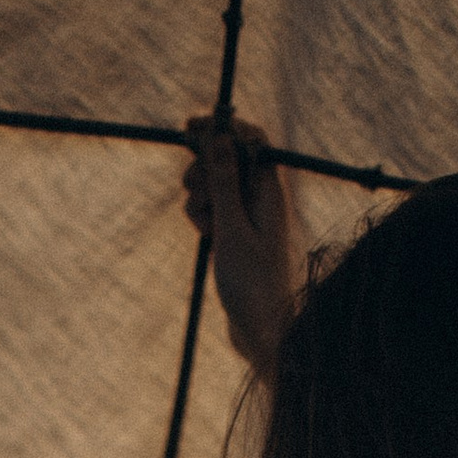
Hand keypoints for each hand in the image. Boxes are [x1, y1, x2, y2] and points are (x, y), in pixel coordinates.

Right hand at [182, 113, 302, 369]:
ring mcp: (249, 216)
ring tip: (202, 222)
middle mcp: (262, 199)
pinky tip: (204, 234)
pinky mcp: (237, 234)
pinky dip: (204, 215)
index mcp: (269, 191)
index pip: (249, 139)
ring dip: (201, 195)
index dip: (221, 128)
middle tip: (192, 188)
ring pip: (217, 185)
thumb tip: (222, 136)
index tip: (189, 127)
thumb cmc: (253, 283)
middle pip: (228, 158)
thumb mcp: (232, 229)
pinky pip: (215, 210)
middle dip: (204, 166)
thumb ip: (225, 182)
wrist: (261, 330)